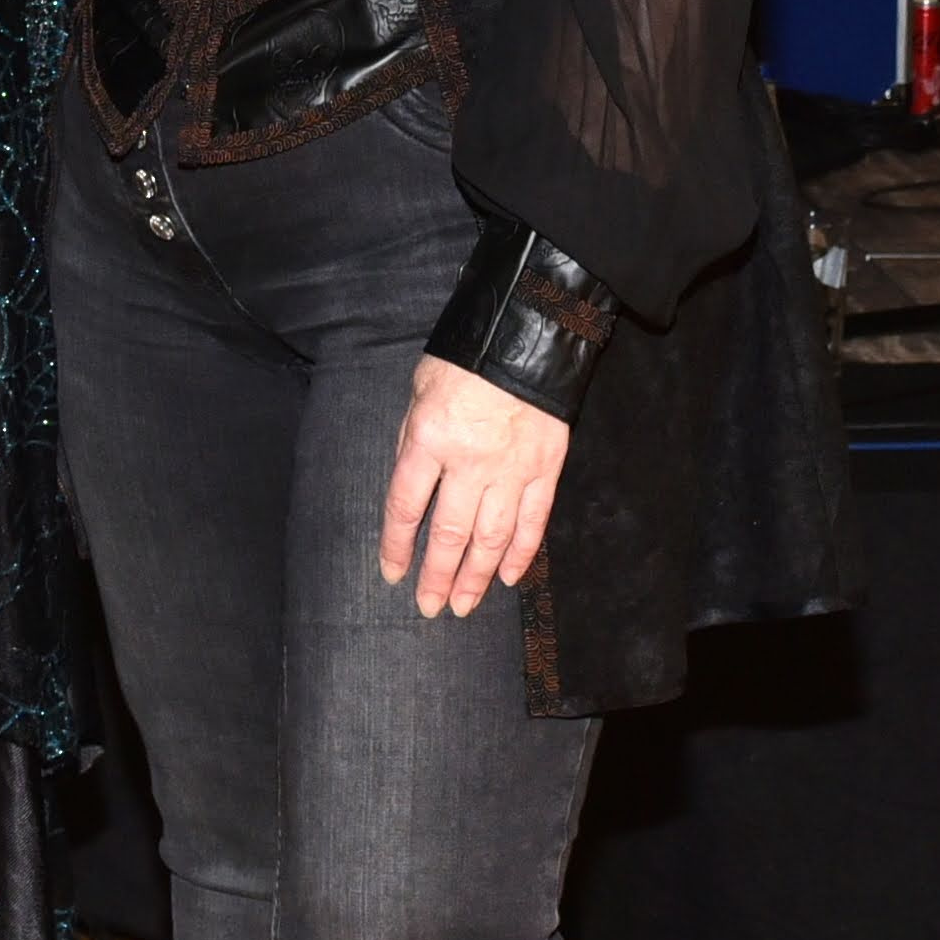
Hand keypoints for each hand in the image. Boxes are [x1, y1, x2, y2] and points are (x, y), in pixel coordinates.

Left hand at [378, 352, 569, 618]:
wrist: (528, 332)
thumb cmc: (465, 359)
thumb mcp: (420, 390)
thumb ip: (413, 440)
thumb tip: (411, 488)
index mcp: (429, 439)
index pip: (406, 507)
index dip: (397, 547)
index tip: (393, 574)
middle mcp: (469, 462)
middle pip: (449, 533)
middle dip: (438, 576)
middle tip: (431, 607)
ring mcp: (512, 469)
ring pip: (491, 537)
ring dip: (477, 577)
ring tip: (465, 605)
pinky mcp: (546, 468)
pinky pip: (532, 521)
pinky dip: (520, 553)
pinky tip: (508, 577)